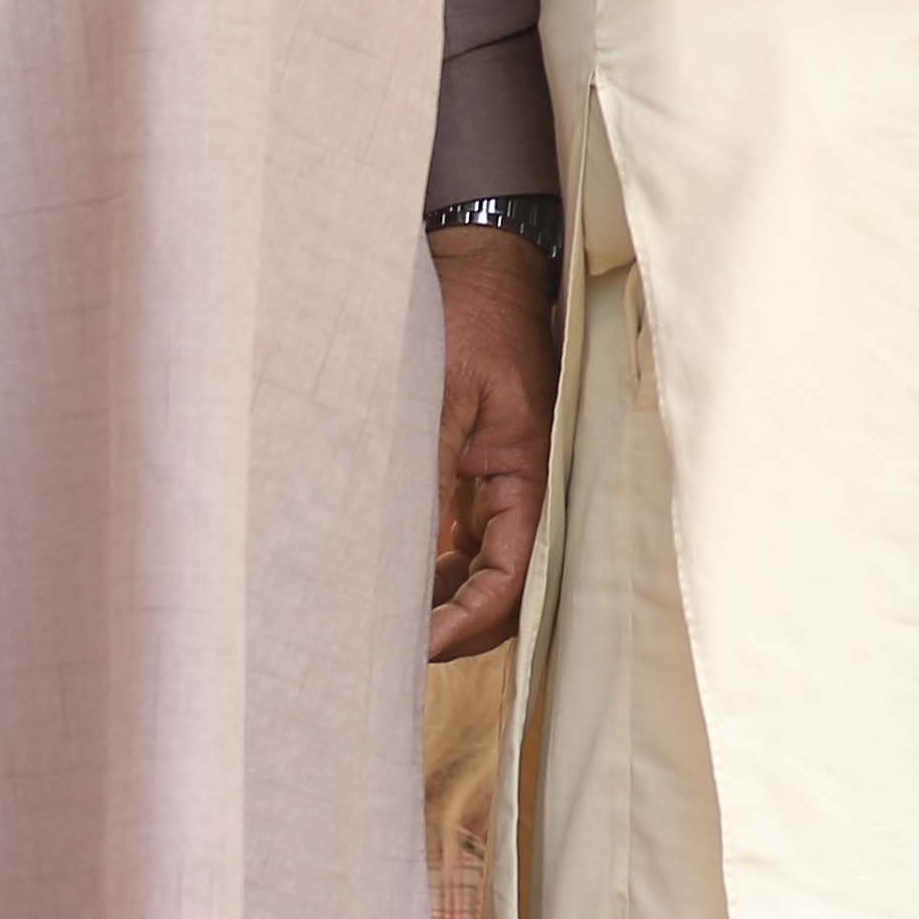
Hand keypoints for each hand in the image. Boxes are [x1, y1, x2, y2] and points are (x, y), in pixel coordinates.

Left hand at [428, 229, 557, 661]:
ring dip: (445, 604)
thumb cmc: (466, 317)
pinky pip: (467, 541)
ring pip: (486, 571)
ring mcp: (503, 482)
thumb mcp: (440, 394)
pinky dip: (436, 570)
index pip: (512, 578)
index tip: (414, 647)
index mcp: (529, 473)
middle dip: (458, 628)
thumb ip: (426, 473)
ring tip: (389, 626)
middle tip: (394, 653)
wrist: (479, 265)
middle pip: (506, 589)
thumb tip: (400, 559)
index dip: (467, 623)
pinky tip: (397, 581)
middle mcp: (524, 488)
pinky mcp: (479, 471)